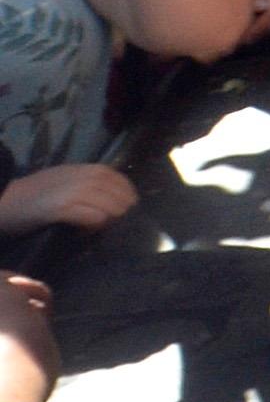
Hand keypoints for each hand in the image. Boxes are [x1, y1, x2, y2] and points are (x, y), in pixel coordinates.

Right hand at [0, 163, 132, 237]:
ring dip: (107, 221)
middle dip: (120, 213)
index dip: (126, 199)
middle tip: (109, 225)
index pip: (122, 182)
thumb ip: (89, 185)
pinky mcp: (62, 208)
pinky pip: (94, 218)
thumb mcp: (65, 181)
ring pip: (111, 208)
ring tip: (95, 229)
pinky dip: (92, 227)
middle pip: (121, 197)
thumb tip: (114, 201)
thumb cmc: (33, 195)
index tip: (122, 212)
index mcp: (88, 170)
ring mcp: (74, 191)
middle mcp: (84, 178)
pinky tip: (82, 232)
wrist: (4, 199)